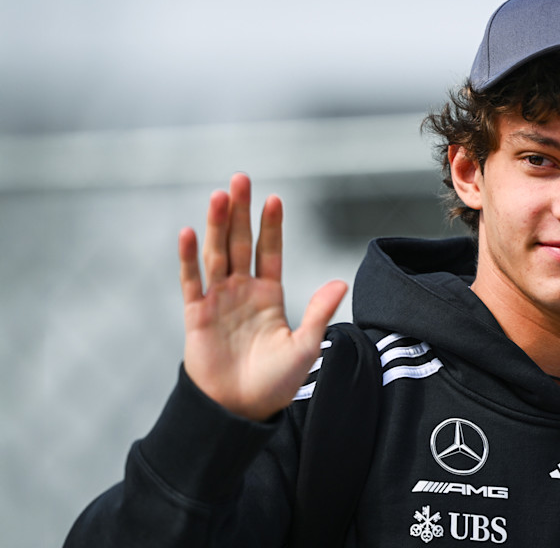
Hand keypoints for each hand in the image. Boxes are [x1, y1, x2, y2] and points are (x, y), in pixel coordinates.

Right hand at [178, 173, 346, 420]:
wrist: (240, 411)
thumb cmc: (275, 383)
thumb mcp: (305, 346)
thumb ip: (319, 312)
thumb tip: (341, 281)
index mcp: (269, 296)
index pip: (269, 251)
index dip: (271, 226)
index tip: (275, 199)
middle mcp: (242, 292)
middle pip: (239, 242)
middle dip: (240, 212)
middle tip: (240, 179)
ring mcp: (218, 301)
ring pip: (216, 254)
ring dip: (216, 224)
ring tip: (219, 195)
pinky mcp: (197, 316)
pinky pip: (191, 281)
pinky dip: (189, 258)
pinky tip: (188, 232)